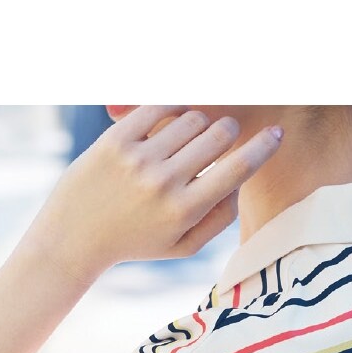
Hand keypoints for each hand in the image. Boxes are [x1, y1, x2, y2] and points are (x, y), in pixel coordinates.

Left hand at [28, 105, 282, 282]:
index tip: (277, 132)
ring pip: (191, 117)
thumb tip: (243, 179)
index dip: (263, 147)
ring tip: (189, 137)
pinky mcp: (116, 139)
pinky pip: (158, 107)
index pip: (238, 169)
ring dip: (198, 121)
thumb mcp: (183, 245)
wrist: (74, 237)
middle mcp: (164, 183)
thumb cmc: (136, 241)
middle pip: (219, 134)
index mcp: (185, 211)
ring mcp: (139, 159)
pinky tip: (173, 114)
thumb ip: (219, 218)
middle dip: (229, 130)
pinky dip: (172, 107)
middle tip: (224, 135)